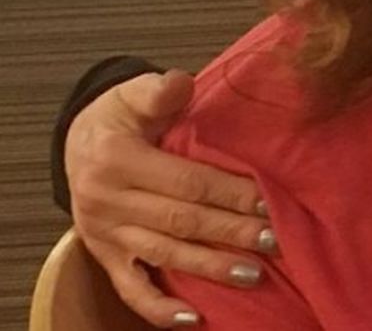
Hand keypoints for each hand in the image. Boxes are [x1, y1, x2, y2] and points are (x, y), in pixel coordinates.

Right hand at [65, 70, 275, 327]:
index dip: (229, 192)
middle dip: (230, 232)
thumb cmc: (120, 116)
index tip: (268, 200)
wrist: (77, 141)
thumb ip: (159, 90)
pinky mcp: (104, 257)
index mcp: (119, 159)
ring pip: (164, 255)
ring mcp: (105, 234)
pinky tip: (195, 319)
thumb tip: (182, 83)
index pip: (186, 182)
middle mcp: (108, 201)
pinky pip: (131, 289)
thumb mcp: (133, 94)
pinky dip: (160, 309)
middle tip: (274, 239)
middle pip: (180, 221)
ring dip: (210, 268)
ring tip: (254, 274)